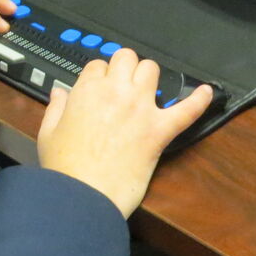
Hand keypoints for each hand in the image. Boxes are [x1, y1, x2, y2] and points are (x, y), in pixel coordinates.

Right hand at [37, 49, 211, 217]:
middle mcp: (116, 93)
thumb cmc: (65, 169)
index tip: (99, 87)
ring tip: (146, 89)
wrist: (83, 197)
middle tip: (123, 84)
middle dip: (124, 67)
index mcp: (87, 91)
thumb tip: (59, 93)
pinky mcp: (158, 132)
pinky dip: (199, 101)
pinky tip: (207, 93)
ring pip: (152, 70)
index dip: (99, 75)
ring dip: (148, 76)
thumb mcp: (48, 133)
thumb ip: (55, 108)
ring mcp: (141, 110)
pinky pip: (186, 110)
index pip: (98, 65)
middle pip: (127, 58)